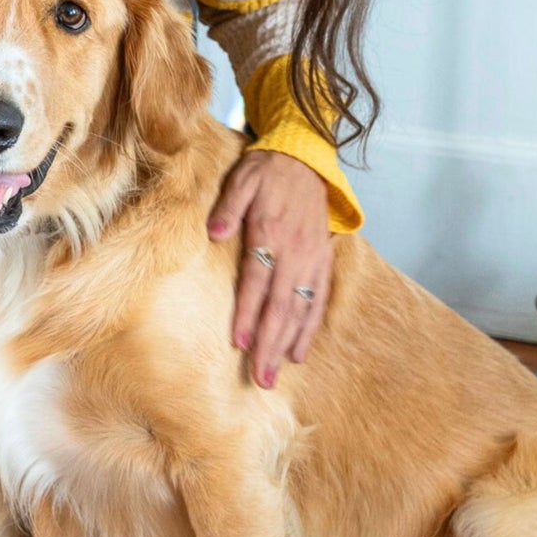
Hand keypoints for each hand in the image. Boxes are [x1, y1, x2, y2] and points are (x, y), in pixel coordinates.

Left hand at [207, 150, 331, 389]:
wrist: (306, 159)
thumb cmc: (266, 172)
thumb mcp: (242, 180)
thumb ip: (228, 206)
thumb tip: (214, 231)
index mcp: (272, 233)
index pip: (258, 281)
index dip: (249, 313)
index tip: (240, 343)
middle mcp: (296, 252)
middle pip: (281, 306)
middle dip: (270, 344)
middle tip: (259, 378)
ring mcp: (312, 260)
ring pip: (301, 310)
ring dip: (288, 344)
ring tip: (275, 374)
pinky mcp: (322, 262)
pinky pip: (317, 301)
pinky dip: (309, 329)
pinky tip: (298, 352)